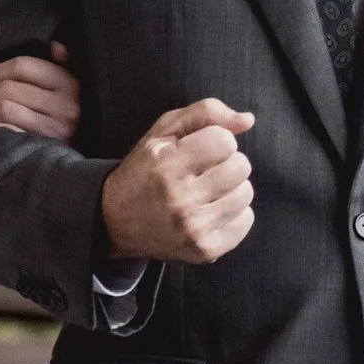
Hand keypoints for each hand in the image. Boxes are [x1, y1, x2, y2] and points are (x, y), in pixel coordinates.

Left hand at [0, 41, 80, 139]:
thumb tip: (55, 45)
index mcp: (69, 83)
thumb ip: (63, 66)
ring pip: (5, 109)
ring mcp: (54, 128)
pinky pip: (4, 131)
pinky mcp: (41, 147)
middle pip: (10, 88)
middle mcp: (65, 104)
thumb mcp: (71, 89)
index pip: (24, 66)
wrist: (71, 163)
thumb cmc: (66, 116)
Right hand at [99, 98, 255, 263]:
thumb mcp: (164, 131)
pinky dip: (233, 213)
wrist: (116, 220)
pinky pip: (245, 221)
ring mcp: (193, 229)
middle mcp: (179, 199)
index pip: (225, 141)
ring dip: (230, 187)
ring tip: (207, 190)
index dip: (216, 139)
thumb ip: (206, 113)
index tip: (199, 149)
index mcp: (166, 165)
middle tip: (204, 170)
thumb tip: (248, 120)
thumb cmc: (145, 169)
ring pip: (245, 193)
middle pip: (241, 167)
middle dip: (227, 162)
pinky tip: (211, 210)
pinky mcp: (204, 251)